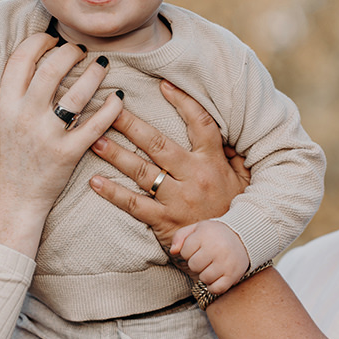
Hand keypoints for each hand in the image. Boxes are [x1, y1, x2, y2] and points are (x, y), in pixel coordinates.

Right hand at [0, 34, 122, 254]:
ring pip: (78, 93)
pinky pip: (96, 124)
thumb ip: (16, 89)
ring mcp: (47, 135)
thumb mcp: (3, 117)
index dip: (40, 41)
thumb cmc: (11, 151)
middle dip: (71, 52)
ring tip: (102, 65)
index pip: (22, 58)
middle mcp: (24, 116)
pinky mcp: (68, 154)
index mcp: (5, 103)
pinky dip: (111, 108)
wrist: (13, 196)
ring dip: (95, 73)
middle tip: (80, 51)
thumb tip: (37, 54)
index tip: (53, 39)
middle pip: (52, 68)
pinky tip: (118, 98)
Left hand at [89, 80, 251, 248]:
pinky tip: (94, 182)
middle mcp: (194, 177)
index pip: (199, 124)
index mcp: (213, 162)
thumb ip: (234, 155)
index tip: (163, 84)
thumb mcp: (244, 180)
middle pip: (158, 144)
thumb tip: (227, 132)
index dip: (182, 102)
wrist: (230, 253)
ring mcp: (178, 200)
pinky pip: (134, 205)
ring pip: (142, 171)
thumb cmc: (235, 212)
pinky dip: (112, 193)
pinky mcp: (164, 222)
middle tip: (107, 107)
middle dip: (130, 124)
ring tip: (94, 139)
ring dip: (116, 154)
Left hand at [171, 219, 249, 293]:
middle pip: (194, 265)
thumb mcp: (197, 228)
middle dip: (196, 263)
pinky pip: (216, 289)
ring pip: (204, 278)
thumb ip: (180, 236)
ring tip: (211, 266)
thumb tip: (173, 251)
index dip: (188, 252)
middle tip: (205, 258)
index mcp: (206, 234)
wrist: (243, 239)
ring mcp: (226, 263)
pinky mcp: (233, 275)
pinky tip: (216, 277)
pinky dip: (213, 287)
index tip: (198, 248)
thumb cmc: (215, 235)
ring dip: (205, 275)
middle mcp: (217, 248)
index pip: (185, 251)